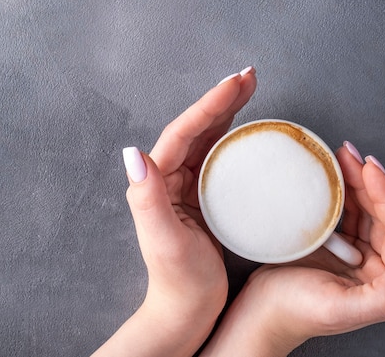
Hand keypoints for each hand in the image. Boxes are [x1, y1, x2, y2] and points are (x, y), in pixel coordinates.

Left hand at [92, 67, 256, 356]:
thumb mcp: (163, 240)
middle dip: (222, 100)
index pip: (183, 132)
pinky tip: (252, 133)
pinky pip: (222, 160)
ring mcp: (190, 186)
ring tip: (251, 91)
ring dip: (230, 114)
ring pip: (210, 139)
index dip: (209, 104)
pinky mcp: (206, 198)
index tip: (235, 83)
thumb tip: (133, 153)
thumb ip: (147, 197)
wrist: (188, 308)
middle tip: (250, 77)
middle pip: (198, 128)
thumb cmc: (178, 279)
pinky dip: (236, 140)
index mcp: (159, 181)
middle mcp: (171, 178)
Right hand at [201, 141, 384, 356]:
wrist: (259, 311)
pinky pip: (342, 212)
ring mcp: (354, 254)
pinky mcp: (333, 245)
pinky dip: (339, 192)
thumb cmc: (294, 312)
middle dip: (370, 181)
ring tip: (342, 156)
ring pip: (364, 210)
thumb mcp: (340, 309)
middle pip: (382, 215)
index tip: (370, 168)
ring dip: (356, 181)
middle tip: (351, 154)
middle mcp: (375, 267)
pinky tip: (331, 175)